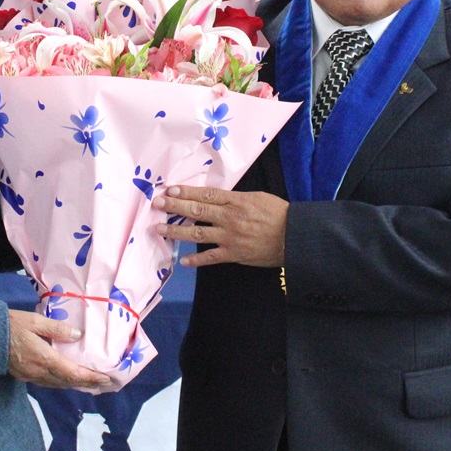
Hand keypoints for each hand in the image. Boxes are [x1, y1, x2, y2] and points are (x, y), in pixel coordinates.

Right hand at [7, 310, 113, 390]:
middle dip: (87, 383)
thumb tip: (78, 335)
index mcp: (44, 358)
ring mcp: (31, 376)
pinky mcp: (25, 376)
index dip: (90, 377)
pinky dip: (61, 382)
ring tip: (89, 382)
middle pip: (67, 382)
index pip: (72, 373)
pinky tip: (66, 378)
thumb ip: (57, 329)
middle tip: (103, 382)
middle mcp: (39, 372)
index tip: (106, 379)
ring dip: (74, 384)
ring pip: (58, 385)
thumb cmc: (11, 325)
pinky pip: (48, 383)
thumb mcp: (35, 321)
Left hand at [154, 185, 287, 268]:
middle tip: (157, 204)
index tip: (170, 189)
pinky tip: (183, 260)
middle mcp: (229, 218)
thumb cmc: (279, 214)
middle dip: (174, 206)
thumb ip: (236, 198)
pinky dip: (196, 259)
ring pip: (197, 233)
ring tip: (159, 229)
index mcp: (236, 201)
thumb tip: (217, 197)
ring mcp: (229, 237)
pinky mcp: (233, 254)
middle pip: (196, 210)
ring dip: (176, 231)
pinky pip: (210, 257)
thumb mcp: (258, 197)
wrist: (294, 236)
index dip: (186, 192)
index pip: (205, 194)